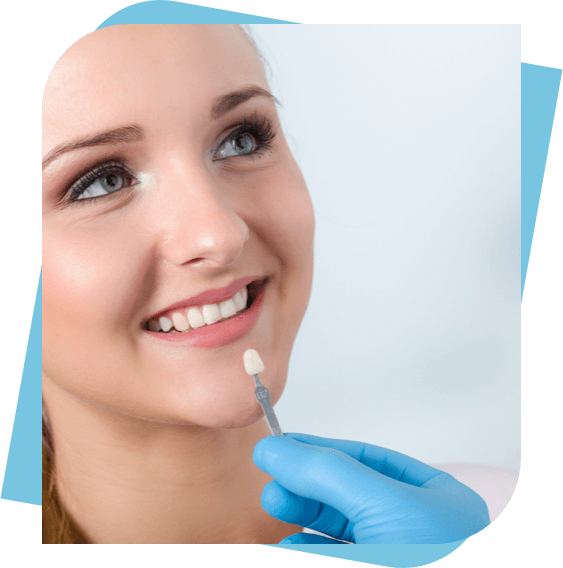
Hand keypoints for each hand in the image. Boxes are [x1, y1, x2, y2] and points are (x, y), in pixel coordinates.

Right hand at [253, 432, 489, 543]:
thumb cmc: (428, 562)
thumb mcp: (380, 505)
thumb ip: (324, 472)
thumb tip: (272, 448)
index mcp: (436, 501)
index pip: (370, 459)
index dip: (324, 449)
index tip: (284, 445)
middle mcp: (416, 529)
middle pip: (348, 495)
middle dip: (307, 487)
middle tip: (273, 484)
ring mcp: (396, 557)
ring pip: (338, 532)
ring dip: (302, 518)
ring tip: (274, 504)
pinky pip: (333, 556)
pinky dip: (307, 549)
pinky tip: (289, 545)